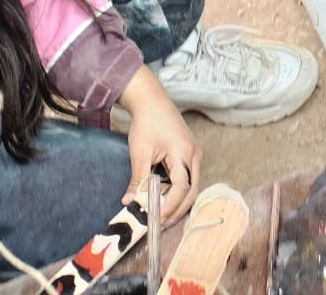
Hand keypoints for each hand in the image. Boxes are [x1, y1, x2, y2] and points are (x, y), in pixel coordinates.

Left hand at [118, 66, 201, 223]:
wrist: (153, 101)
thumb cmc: (147, 124)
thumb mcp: (140, 153)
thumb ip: (138, 180)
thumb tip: (130, 202)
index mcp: (184, 153)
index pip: (182, 187)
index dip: (170, 206)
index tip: (155, 219)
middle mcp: (194, 155)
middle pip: (193, 190)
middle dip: (178, 209)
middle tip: (161, 223)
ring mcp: (194, 154)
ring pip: (192, 185)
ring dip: (178, 201)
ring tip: (160, 213)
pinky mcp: (190, 153)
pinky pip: (188, 177)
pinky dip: (178, 191)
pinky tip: (164, 198)